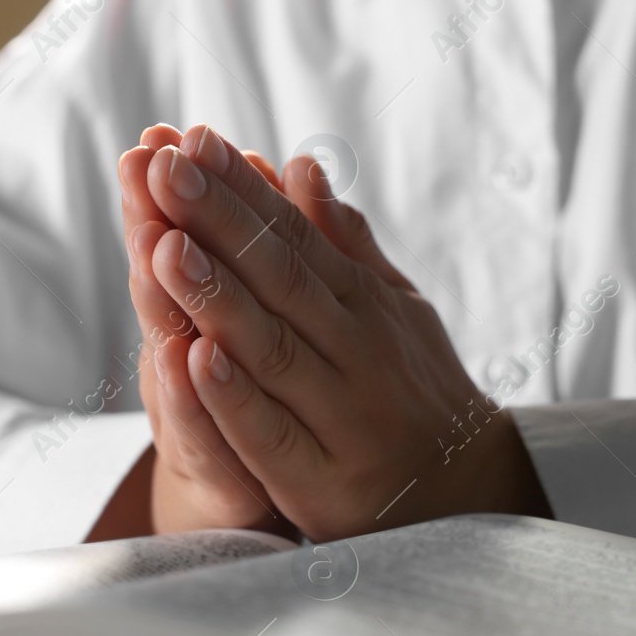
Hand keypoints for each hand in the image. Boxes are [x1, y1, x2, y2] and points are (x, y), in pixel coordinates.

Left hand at [139, 124, 550, 541]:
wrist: (469, 493)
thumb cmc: (415, 389)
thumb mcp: (393, 307)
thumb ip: (343, 244)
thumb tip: (302, 166)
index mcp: (363, 302)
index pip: (293, 235)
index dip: (242, 189)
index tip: (191, 142)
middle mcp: (354, 350)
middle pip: (279, 279)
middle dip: (219, 221)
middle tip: (167, 168)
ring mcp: (338, 416)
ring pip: (271, 349)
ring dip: (217, 297)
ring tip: (166, 246)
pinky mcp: (317, 480)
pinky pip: (271, 435)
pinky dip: (235, 398)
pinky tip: (196, 360)